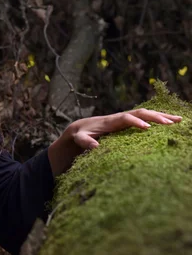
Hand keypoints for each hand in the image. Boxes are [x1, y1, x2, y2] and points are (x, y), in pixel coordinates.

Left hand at [67, 108, 181, 148]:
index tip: (147, 128)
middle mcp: (119, 117)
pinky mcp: (129, 123)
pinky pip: (146, 119)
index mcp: (110, 121)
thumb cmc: (81, 134)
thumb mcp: (80, 138)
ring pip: (146, 114)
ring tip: (179, 120)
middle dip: (155, 117)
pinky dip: (159, 119)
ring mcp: (125, 119)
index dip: (136, 122)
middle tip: (171, 123)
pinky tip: (173, 123)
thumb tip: (95, 147)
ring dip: (162, 116)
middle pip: (139, 113)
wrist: (81, 128)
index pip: (125, 118)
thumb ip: (85, 141)